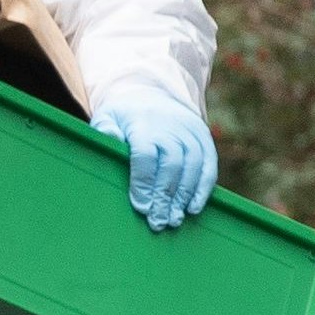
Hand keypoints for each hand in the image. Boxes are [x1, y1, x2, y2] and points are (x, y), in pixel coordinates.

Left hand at [92, 89, 216, 229]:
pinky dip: (203, 188)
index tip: (141, 206)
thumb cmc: (123, 115)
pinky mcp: (204, 137)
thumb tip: (109, 139)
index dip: (144, 183)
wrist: (151, 92)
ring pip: (193, 167)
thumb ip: (105, 129)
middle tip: (158, 222)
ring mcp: (190, 132)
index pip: (145, 156)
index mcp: (143, 123)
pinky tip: (193, 208)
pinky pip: (209, 165)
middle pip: (171, 165)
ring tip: (174, 220)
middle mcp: (170, 127)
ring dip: (184, 197)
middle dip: (165, 196)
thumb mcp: (107, 116)